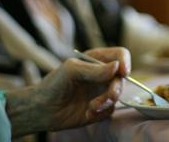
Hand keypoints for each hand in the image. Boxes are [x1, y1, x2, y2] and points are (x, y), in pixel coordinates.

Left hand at [5, 47, 130, 135]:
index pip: (120, 55)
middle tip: (107, 97)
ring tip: (91, 108)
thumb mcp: (72, 70)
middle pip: (121, 77)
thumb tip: (117, 67)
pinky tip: (87, 113)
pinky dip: (101, 112)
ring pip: (117, 94)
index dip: (125, 61)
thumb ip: (95, 69)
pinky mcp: (100, 108)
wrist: (43, 109)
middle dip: (115, 89)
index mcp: (97, 60)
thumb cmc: (54, 84)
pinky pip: (110, 110)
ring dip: (107, 102)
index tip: (123, 72)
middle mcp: (102, 74)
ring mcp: (102, 91)